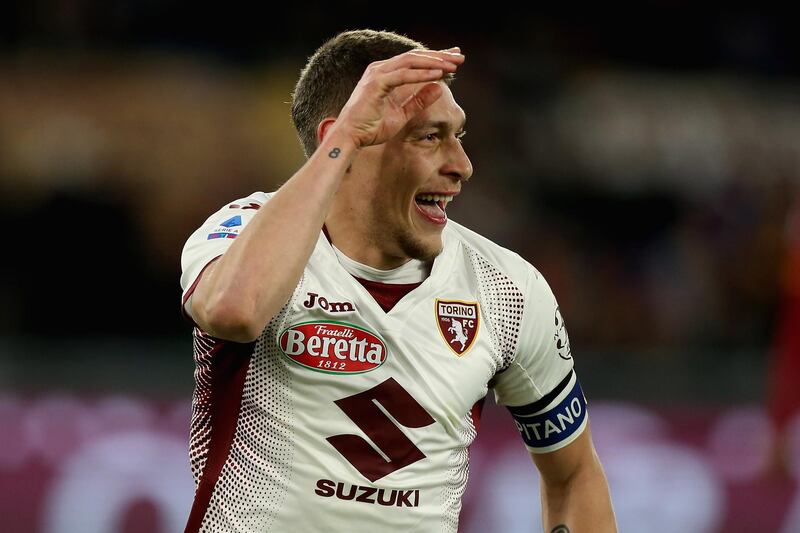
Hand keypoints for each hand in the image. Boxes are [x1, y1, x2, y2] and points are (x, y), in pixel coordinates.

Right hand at [332, 48, 464, 148]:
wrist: (350, 138)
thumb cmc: (371, 128)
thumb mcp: (402, 115)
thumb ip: (418, 101)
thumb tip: (439, 88)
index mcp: (386, 74)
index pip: (415, 61)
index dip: (436, 58)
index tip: (454, 59)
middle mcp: (381, 69)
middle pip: (415, 56)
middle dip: (439, 56)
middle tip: (460, 56)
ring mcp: (377, 74)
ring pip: (411, 61)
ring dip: (434, 62)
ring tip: (453, 65)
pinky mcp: (375, 84)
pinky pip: (403, 75)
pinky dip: (421, 74)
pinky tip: (438, 74)